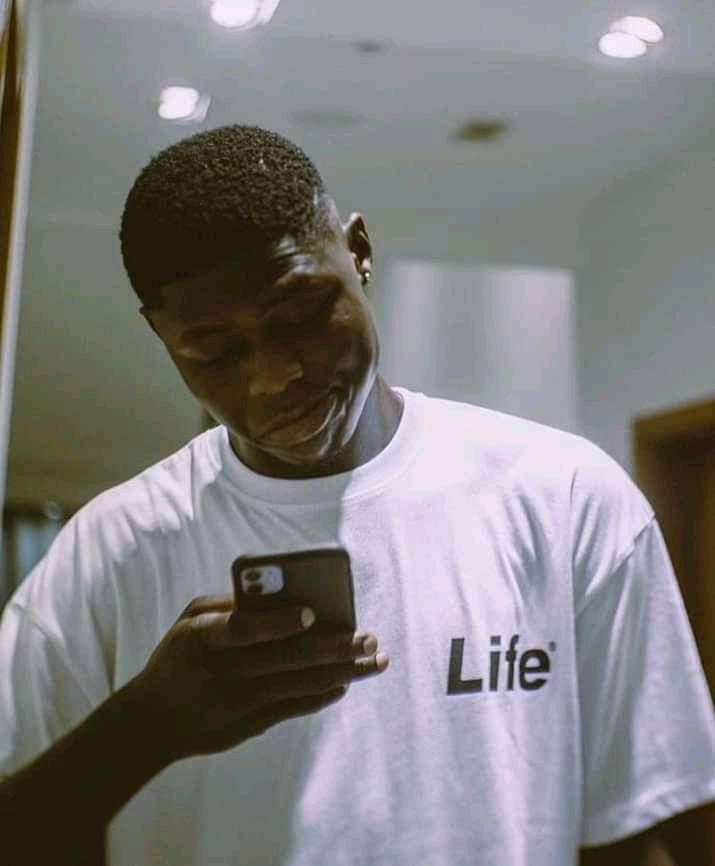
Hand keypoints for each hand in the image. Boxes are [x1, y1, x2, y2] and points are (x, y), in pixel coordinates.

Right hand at [130, 595, 387, 761]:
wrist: (154, 719)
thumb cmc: (180, 654)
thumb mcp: (190, 619)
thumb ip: (230, 605)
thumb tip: (281, 594)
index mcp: (204, 638)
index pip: (241, 629)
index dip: (275, 623)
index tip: (309, 614)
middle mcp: (225, 672)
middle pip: (287, 659)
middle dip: (335, 648)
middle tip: (370, 637)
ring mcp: (240, 703)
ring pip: (300, 686)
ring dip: (343, 672)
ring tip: (375, 660)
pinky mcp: (251, 725)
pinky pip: (295, 708)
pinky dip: (322, 695)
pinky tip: (346, 682)